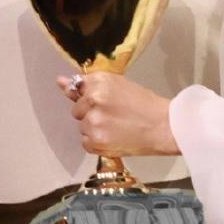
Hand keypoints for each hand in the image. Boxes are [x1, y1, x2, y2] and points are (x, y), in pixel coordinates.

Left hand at [56, 72, 179, 156]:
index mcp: (99, 81)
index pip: (78, 88)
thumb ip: (87, 85)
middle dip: (91, 113)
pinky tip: (114, 137)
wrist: (163, 127)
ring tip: (117, 127)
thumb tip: (60, 81)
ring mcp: (93, 122)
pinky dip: (96, 142)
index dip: (91, 97)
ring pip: (82, 126)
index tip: (104, 101)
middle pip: (78, 110)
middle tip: (115, 114)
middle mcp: (93, 100)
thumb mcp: (119, 85)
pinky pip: (85, 142)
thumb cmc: (145, 104)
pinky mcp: (95, 142)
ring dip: (94, 128)